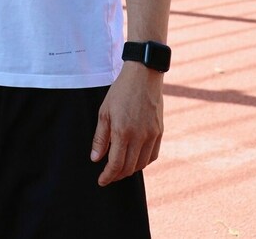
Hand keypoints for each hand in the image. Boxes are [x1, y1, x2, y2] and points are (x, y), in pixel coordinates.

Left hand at [90, 63, 163, 184]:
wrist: (144, 75)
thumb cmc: (121, 91)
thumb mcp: (104, 112)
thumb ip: (100, 138)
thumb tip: (95, 159)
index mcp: (123, 131)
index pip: (116, 164)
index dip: (108, 176)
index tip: (101, 181)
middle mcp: (139, 136)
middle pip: (129, 168)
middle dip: (117, 175)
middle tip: (109, 175)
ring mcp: (152, 135)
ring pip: (142, 164)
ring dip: (130, 170)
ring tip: (120, 168)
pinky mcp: (159, 132)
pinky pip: (153, 155)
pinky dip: (143, 162)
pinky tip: (135, 159)